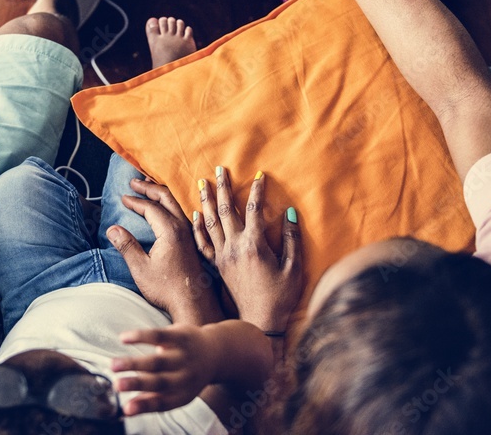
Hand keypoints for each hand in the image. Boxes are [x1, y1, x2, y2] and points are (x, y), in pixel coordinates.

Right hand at [107, 179, 220, 323]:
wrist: (194, 303)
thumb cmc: (167, 288)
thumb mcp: (140, 268)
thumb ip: (126, 246)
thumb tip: (112, 229)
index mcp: (169, 231)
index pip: (151, 207)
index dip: (136, 201)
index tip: (123, 197)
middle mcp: (182, 228)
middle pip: (166, 198)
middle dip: (149, 187)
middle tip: (134, 182)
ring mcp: (190, 234)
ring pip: (176, 204)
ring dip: (160, 194)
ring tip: (149, 188)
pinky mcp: (193, 242)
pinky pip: (182, 213)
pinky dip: (170, 205)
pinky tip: (169, 209)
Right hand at [111, 325, 215, 415]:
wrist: (215, 353)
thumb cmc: (186, 376)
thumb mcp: (176, 392)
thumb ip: (152, 399)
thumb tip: (124, 410)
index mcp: (182, 394)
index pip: (162, 403)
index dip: (143, 406)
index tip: (125, 409)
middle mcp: (184, 376)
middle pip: (158, 382)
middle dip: (137, 384)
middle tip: (116, 386)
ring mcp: (183, 355)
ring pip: (157, 361)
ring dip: (133, 363)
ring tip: (113, 365)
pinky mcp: (181, 336)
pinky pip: (158, 335)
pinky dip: (140, 336)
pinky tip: (123, 338)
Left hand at [192, 168, 302, 332]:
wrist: (260, 322)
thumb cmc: (280, 297)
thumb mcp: (294, 268)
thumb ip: (292, 239)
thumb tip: (290, 212)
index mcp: (253, 245)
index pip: (253, 209)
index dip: (257, 190)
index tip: (259, 174)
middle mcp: (234, 247)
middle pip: (226, 211)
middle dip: (223, 188)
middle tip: (219, 169)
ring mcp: (223, 256)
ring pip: (211, 222)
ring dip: (207, 201)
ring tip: (202, 183)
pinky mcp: (218, 266)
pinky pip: (204, 242)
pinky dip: (198, 226)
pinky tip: (196, 214)